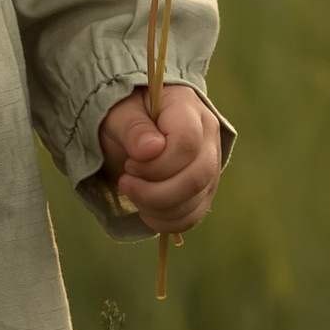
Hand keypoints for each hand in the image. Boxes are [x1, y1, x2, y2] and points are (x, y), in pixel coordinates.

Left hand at [98, 84, 223, 235]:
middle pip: (197, 176)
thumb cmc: (125, 114)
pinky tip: (145, 210)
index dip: (156, 164)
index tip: (129, 165)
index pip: (186, 143)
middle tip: (126, 183)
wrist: (133, 126)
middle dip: (155, 192)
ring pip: (197, 200)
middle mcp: (208, 136)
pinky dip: (167, 221)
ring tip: (132, 193)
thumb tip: (150, 149)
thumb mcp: (118, 113)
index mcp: (188, 108)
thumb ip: (132, 127)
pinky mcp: (205, 189)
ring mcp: (210, 164)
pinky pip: (194, 215)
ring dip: (157, 208)